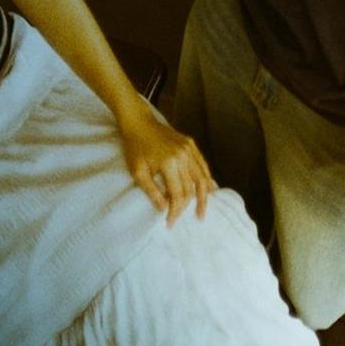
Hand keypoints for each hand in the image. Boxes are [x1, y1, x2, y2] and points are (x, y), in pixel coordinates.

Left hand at [119, 107, 215, 225]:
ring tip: (201, 211)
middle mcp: (184, 156)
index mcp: (170, 163)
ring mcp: (190, 149)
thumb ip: (152, 191)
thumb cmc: (135, 148)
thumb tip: (164, 209)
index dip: (175, 210)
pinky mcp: (191, 144)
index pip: (178, 194)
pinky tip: (209, 190)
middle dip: (185, 206)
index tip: (170, 222)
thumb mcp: (138, 172)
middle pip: (190, 188)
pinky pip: (202, 165)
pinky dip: (206, 179)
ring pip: (202, 178)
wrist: (139, 123)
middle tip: (180, 218)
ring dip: (203, 197)